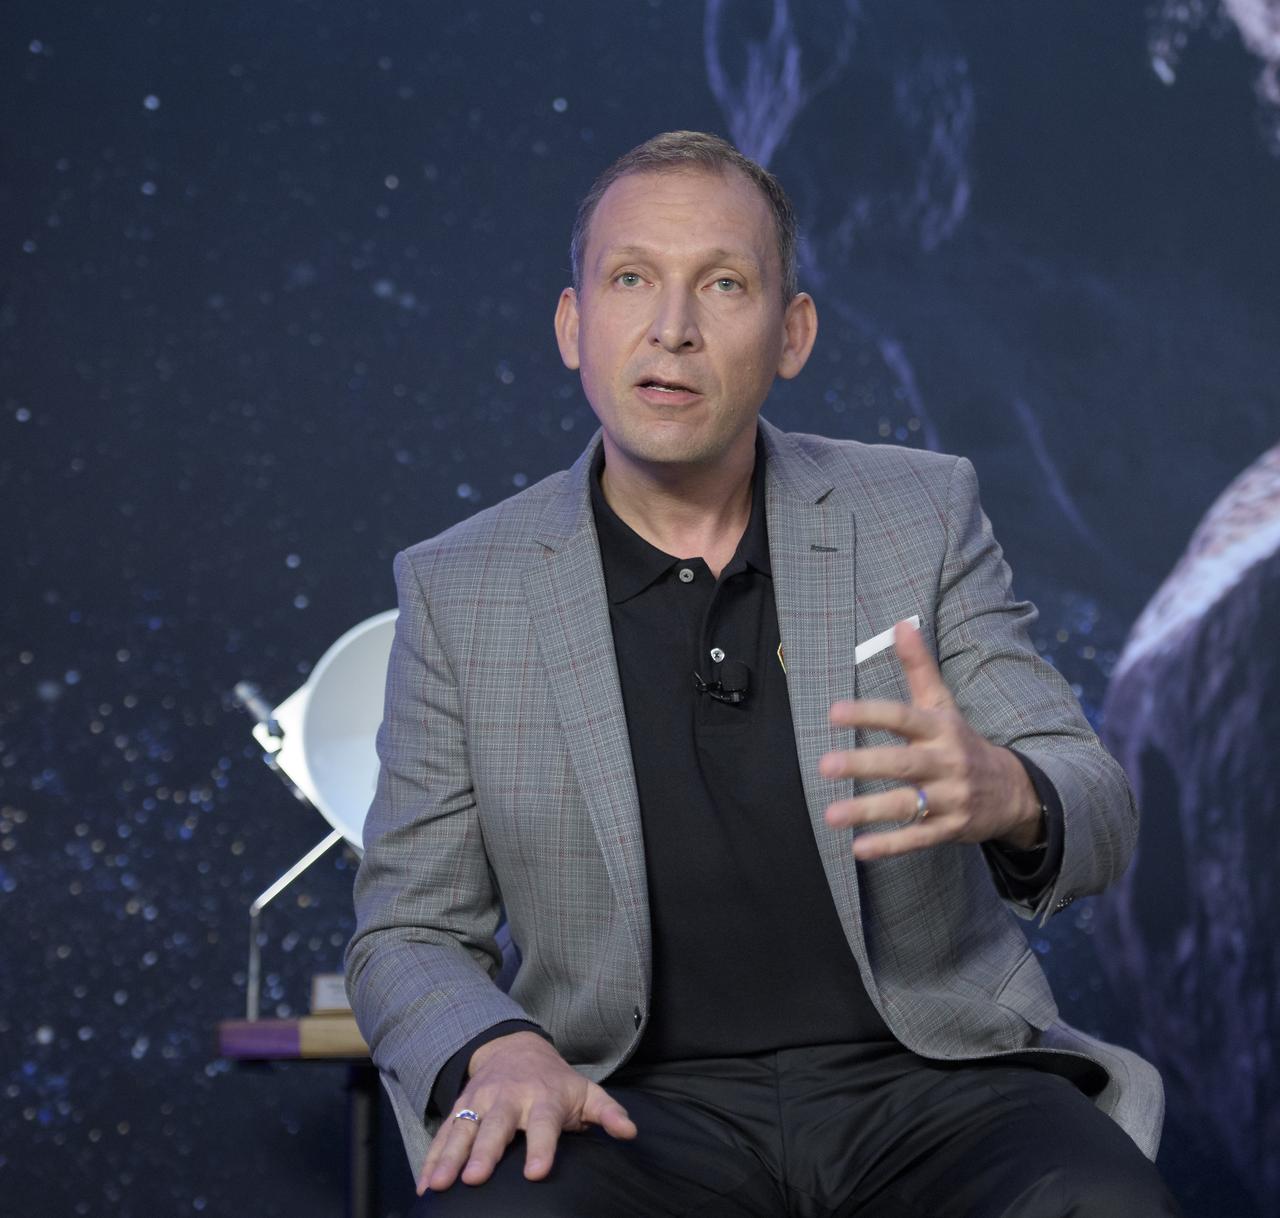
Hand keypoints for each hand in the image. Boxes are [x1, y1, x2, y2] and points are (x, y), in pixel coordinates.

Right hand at [417, 1030, 636, 1193]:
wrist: (515, 1047)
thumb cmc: (555, 1081)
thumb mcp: (586, 1091)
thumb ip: (608, 1113)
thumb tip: (630, 1132)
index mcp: (544, 1098)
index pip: (544, 1125)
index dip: (541, 1148)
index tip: (536, 1173)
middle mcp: (509, 1099)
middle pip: (496, 1128)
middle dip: (484, 1152)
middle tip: (475, 1178)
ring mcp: (480, 1102)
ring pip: (462, 1130)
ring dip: (449, 1157)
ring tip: (438, 1185)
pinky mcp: (460, 1109)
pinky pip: (443, 1134)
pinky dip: (432, 1158)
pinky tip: (424, 1185)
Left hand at [820, 621, 1042, 859]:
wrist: (1015, 791)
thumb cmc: (963, 742)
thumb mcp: (943, 704)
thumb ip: (919, 667)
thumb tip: (901, 624)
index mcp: (941, 729)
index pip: (903, 717)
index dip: (870, 713)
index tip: (834, 712)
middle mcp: (946, 763)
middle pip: (902, 764)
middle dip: (863, 765)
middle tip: (824, 765)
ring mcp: (950, 798)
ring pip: (908, 805)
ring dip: (868, 811)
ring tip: (830, 815)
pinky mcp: (951, 829)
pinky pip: (918, 839)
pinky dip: (890, 845)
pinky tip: (859, 849)